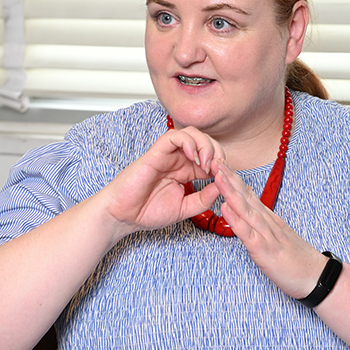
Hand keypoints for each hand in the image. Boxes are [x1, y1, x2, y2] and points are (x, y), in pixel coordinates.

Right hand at [102, 126, 224, 233]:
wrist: (123, 216)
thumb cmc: (148, 212)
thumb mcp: (184, 209)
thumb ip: (203, 199)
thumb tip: (222, 187)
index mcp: (186, 171)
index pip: (211, 157)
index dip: (222, 164)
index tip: (225, 178)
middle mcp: (178, 160)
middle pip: (205, 141)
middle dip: (217, 151)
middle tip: (218, 169)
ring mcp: (167, 155)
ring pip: (192, 134)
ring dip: (205, 145)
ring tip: (207, 163)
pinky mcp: (156, 153)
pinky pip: (174, 136)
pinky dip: (188, 141)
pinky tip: (193, 157)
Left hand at [213, 160, 326, 298]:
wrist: (317, 277)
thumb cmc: (298, 260)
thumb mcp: (280, 236)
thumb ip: (264, 219)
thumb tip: (248, 200)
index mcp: (269, 219)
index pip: (249, 195)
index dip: (234, 180)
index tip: (221, 164)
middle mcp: (268, 223)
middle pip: (246, 197)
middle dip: (229, 179)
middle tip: (215, 160)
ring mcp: (267, 235)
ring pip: (246, 210)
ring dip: (231, 192)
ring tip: (218, 176)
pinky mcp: (265, 250)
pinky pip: (248, 233)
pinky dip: (236, 219)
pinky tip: (225, 207)